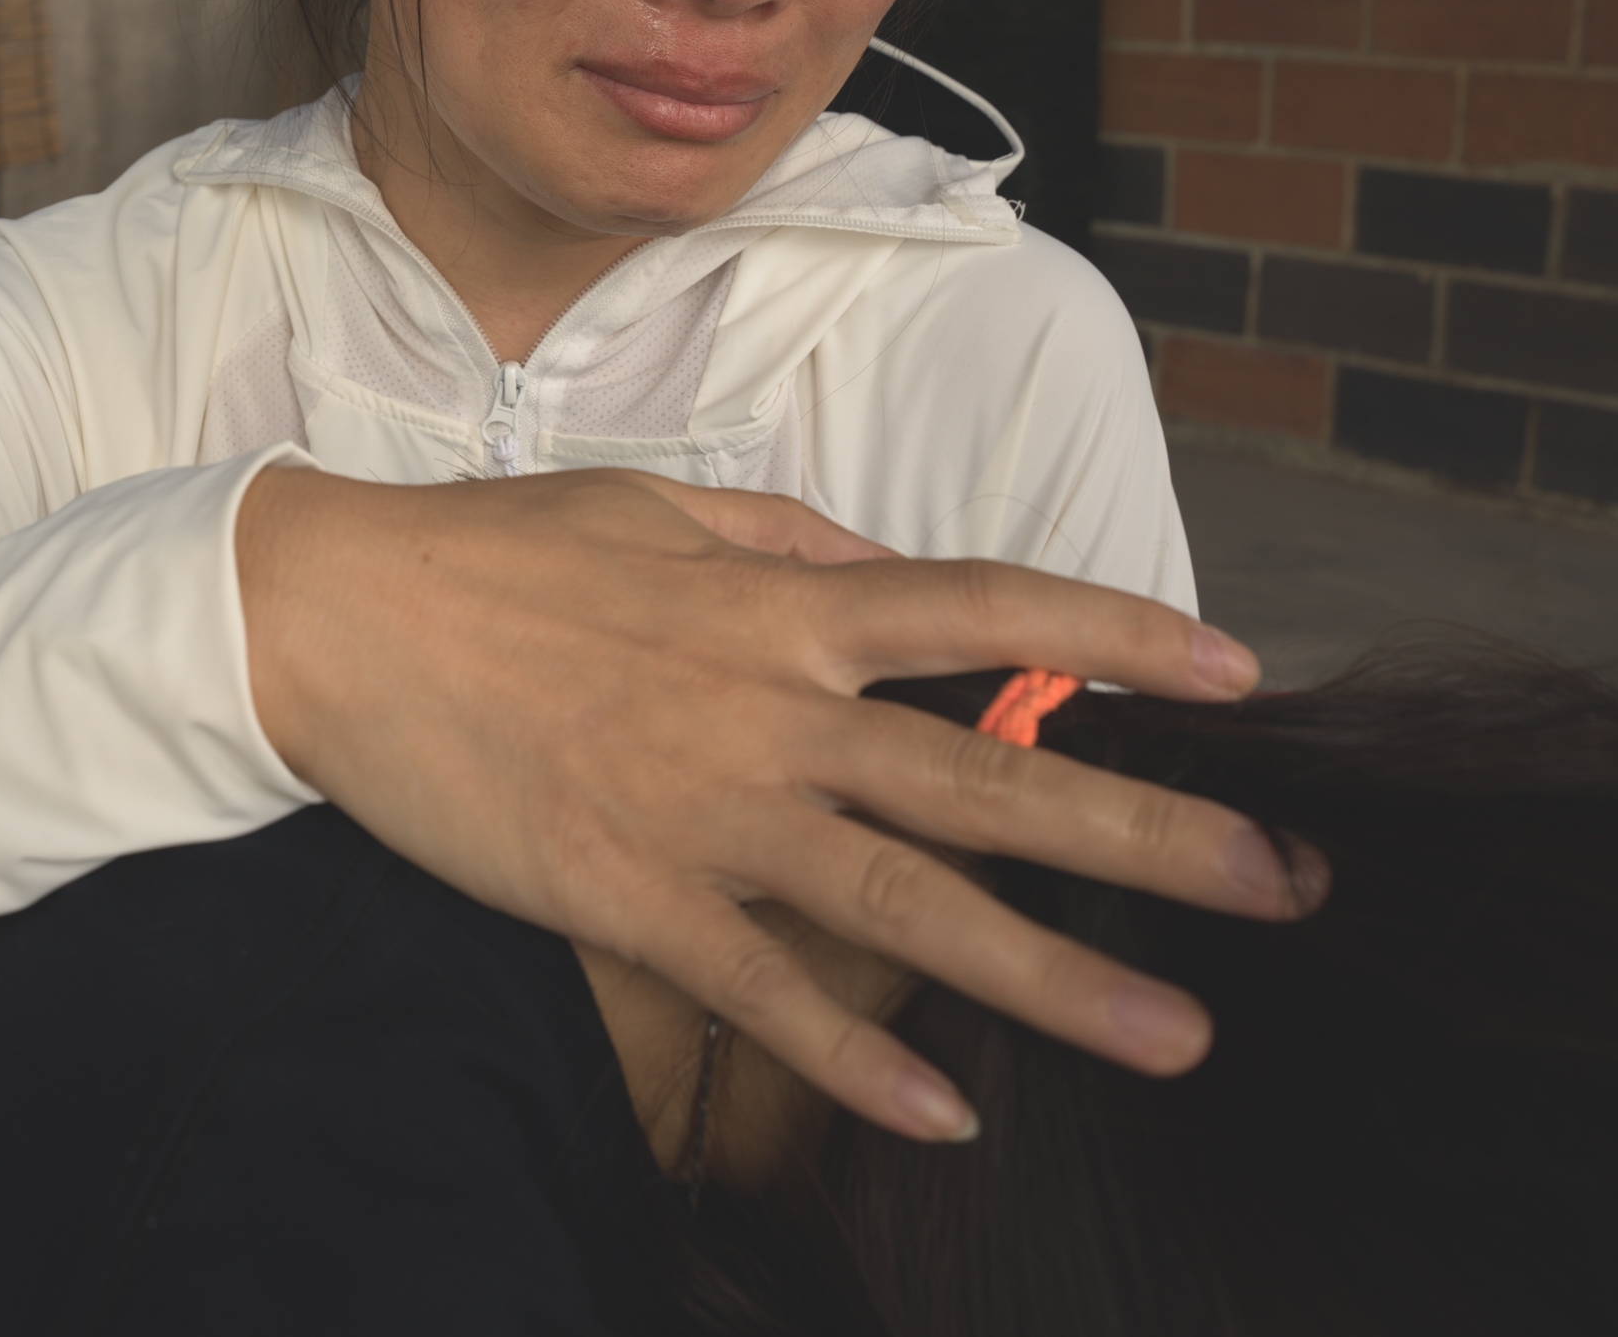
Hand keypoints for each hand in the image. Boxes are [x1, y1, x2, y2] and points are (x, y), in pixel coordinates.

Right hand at [234, 466, 1311, 1142]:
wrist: (338, 619)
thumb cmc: (494, 554)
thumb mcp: (653, 506)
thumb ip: (786, 534)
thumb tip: (886, 563)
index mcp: (782, 599)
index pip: (984, 605)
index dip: (1117, 633)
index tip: (1239, 672)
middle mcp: (770, 706)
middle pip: (985, 773)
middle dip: (1143, 828)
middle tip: (1279, 883)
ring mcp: (705, 810)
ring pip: (904, 902)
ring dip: (1048, 974)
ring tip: (1172, 1032)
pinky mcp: (629, 896)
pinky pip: (764, 990)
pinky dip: (856, 1057)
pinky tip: (948, 1112)